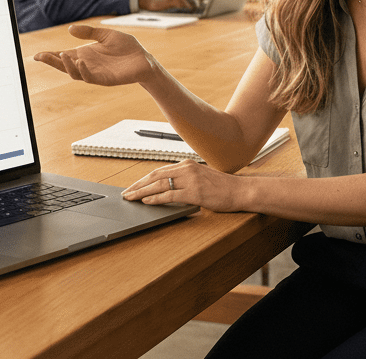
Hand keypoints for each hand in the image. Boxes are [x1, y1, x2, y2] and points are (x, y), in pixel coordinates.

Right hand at [32, 24, 156, 85]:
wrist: (144, 59)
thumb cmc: (126, 48)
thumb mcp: (106, 35)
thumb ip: (89, 32)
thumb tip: (70, 29)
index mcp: (85, 54)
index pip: (64, 55)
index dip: (50, 56)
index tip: (37, 55)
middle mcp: (87, 64)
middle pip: (65, 66)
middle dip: (52, 61)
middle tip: (40, 56)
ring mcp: (95, 73)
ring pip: (74, 73)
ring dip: (66, 65)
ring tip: (61, 55)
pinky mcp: (105, 79)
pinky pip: (90, 77)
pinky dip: (83, 70)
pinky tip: (81, 61)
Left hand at [121, 159, 241, 211]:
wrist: (240, 190)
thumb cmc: (222, 187)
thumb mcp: (201, 177)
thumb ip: (185, 180)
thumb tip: (167, 188)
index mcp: (187, 164)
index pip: (159, 171)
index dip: (143, 180)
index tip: (133, 187)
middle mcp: (187, 169)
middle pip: (155, 176)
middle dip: (138, 185)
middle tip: (126, 194)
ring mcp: (190, 180)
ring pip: (159, 185)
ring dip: (142, 192)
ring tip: (131, 198)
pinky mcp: (194, 192)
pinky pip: (170, 195)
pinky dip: (156, 199)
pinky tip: (147, 202)